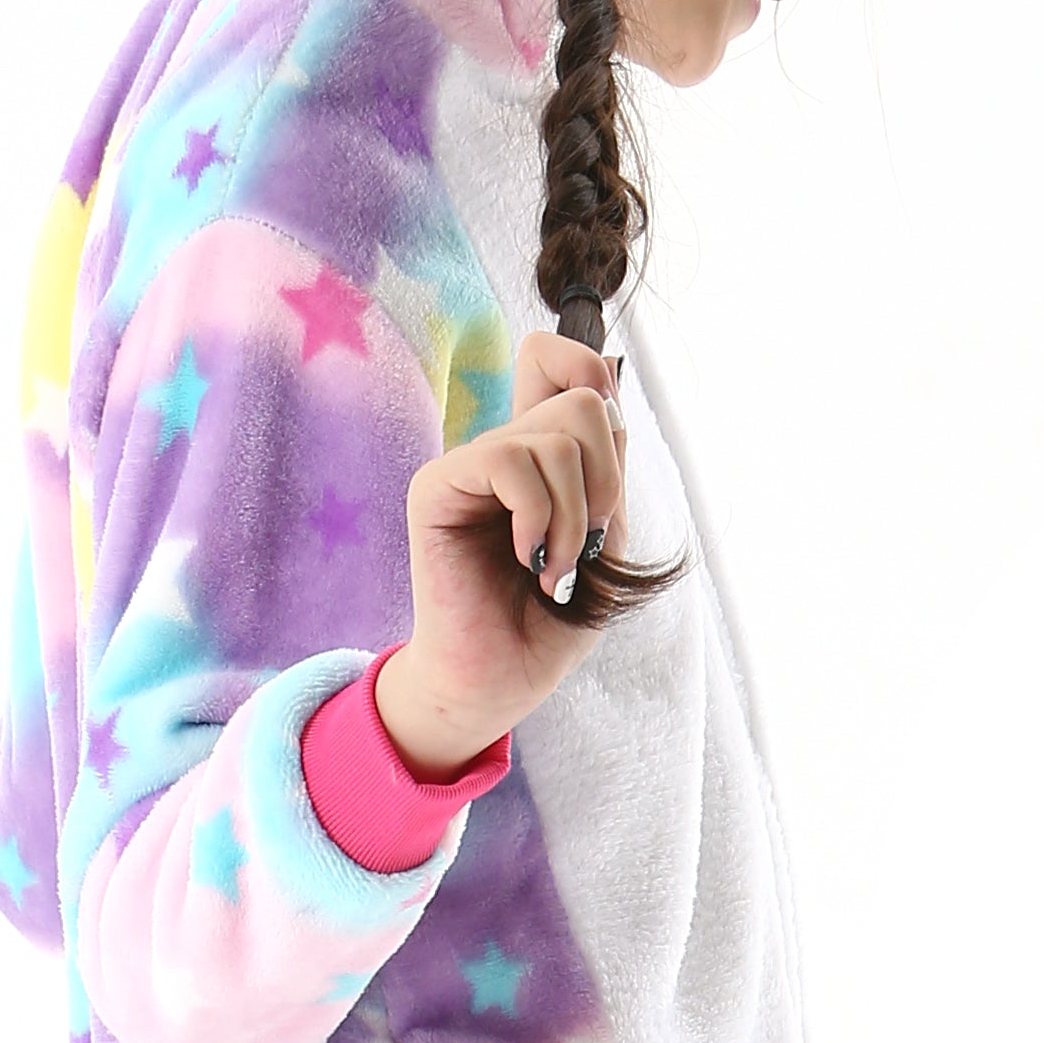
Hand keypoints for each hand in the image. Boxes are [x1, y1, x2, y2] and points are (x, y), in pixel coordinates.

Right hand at [378, 333, 630, 767]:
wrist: (504, 679)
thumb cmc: (551, 620)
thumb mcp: (604, 535)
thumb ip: (605, 464)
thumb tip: (607, 391)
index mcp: (545, 453)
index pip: (573, 363)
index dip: (601, 384)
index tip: (606, 474)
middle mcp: (505, 449)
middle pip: (585, 401)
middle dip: (607, 482)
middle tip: (587, 542)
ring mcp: (469, 464)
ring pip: (557, 435)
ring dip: (575, 516)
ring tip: (556, 570)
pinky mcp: (436, 486)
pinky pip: (509, 459)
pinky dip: (538, 516)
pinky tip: (527, 559)